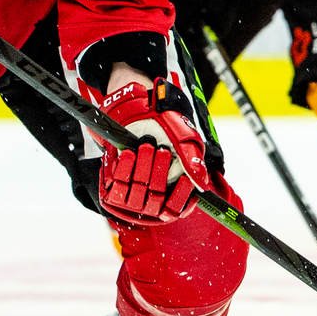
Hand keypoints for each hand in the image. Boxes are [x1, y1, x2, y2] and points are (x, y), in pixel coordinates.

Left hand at [98, 77, 210, 224]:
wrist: (137, 109)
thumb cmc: (164, 124)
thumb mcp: (184, 140)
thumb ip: (192, 162)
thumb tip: (200, 184)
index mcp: (173, 183)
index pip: (175, 206)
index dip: (178, 195)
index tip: (182, 179)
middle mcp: (154, 188)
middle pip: (156, 196)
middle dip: (158, 170)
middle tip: (160, 149)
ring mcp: (135, 185)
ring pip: (138, 191)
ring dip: (142, 167)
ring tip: (144, 146)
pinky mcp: (116, 178)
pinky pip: (117, 184)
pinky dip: (123, 167)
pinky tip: (128, 153)